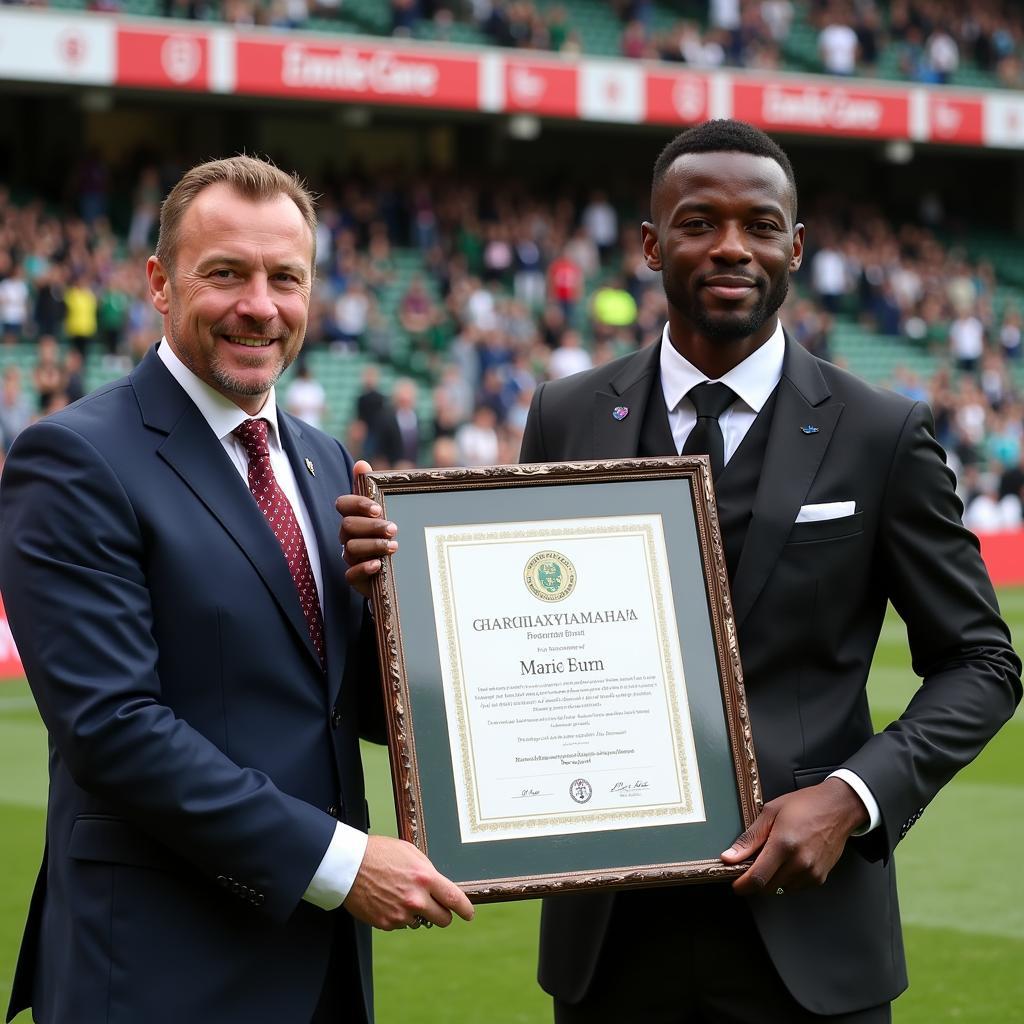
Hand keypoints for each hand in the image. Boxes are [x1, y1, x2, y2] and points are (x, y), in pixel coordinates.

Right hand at [336, 461, 397, 598]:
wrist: (400, 570)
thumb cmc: (389, 536)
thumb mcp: (385, 512)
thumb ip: (372, 489)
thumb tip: (361, 463)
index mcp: (355, 517)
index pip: (343, 505)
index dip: (357, 504)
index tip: (378, 508)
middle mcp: (349, 536)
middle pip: (348, 526)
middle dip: (371, 526)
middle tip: (393, 528)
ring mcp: (351, 557)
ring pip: (351, 548)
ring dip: (373, 546)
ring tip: (394, 547)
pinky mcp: (356, 578)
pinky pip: (351, 574)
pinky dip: (364, 568)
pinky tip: (378, 565)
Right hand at [343, 835, 474, 930]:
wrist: (349, 865)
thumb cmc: (380, 854)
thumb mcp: (410, 853)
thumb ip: (427, 871)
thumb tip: (438, 886)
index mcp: (425, 878)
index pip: (454, 899)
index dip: (465, 909)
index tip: (469, 913)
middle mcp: (415, 899)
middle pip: (443, 919)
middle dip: (442, 913)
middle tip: (436, 906)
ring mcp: (401, 914)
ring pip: (421, 922)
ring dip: (418, 914)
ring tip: (402, 896)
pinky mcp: (386, 923)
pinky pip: (402, 924)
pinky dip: (399, 916)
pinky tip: (389, 900)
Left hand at [720, 777, 867, 895]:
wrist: (838, 808)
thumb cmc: (805, 805)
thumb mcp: (770, 812)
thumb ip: (749, 838)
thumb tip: (729, 857)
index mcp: (784, 844)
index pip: (757, 878)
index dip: (742, 885)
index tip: (735, 884)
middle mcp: (799, 862)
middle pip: (767, 887)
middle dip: (755, 880)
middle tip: (753, 862)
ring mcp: (812, 872)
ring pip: (781, 888)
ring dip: (772, 878)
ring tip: (776, 855)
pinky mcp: (820, 878)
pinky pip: (795, 886)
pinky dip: (787, 878)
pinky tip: (790, 859)